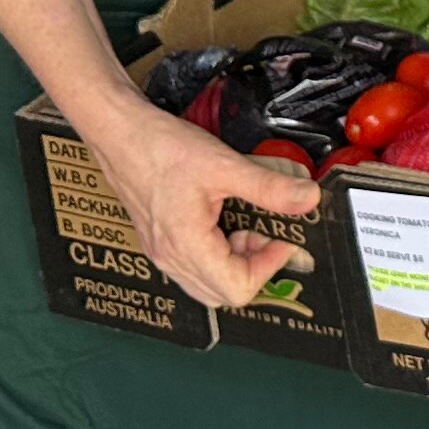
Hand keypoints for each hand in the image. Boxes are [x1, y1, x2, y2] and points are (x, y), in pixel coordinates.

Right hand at [89, 102, 316, 310]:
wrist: (121, 134)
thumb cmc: (162, 149)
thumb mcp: (225, 165)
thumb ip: (270, 187)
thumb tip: (308, 199)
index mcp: (186, 247)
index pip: (238, 290)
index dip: (268, 266)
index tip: (280, 238)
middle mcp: (169, 259)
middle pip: (223, 294)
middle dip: (253, 267)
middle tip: (262, 231)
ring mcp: (161, 253)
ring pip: (207, 284)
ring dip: (235, 262)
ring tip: (243, 225)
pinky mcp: (158, 242)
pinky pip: (193, 267)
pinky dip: (216, 255)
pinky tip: (222, 221)